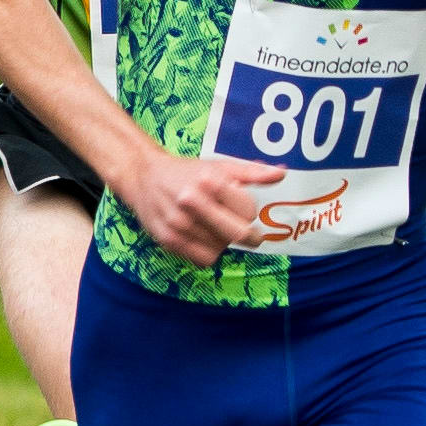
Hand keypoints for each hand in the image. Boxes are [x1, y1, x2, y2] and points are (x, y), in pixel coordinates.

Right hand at [123, 147, 285, 267]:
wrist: (143, 176)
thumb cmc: (187, 172)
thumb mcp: (219, 166)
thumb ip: (252, 171)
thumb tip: (282, 173)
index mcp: (210, 180)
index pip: (249, 210)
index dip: (253, 214)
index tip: (250, 213)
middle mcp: (193, 201)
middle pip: (240, 234)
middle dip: (252, 238)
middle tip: (253, 237)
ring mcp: (180, 223)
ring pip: (222, 249)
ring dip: (225, 243)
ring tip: (217, 229)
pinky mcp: (169, 240)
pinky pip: (203, 259)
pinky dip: (209, 253)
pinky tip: (204, 239)